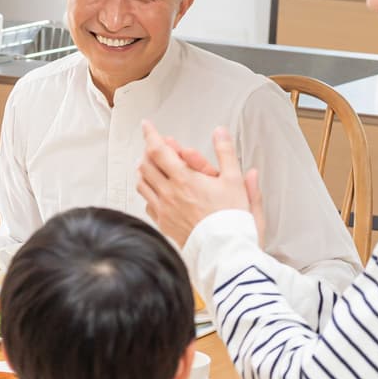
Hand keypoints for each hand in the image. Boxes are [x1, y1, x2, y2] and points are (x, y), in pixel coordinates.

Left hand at [136, 123, 259, 247]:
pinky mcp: (163, 224)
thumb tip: (220, 133)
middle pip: (145, 165)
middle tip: (160, 146)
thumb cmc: (232, 219)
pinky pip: (147, 203)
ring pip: (142, 184)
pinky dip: (149, 192)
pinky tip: (159, 191)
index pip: (158, 151)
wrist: (226, 252)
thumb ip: (226, 153)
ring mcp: (164, 210)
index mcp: (184, 180)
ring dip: (146, 170)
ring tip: (156, 166)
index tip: (147, 126)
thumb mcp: (236, 181)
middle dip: (150, 151)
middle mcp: (169, 194)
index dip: (150, 135)